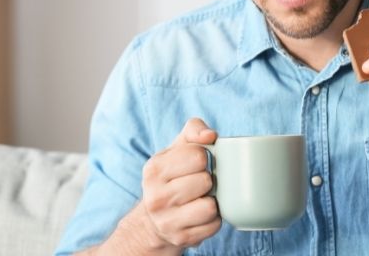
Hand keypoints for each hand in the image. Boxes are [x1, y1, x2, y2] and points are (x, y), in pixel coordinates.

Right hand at [141, 118, 221, 251]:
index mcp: (154, 169)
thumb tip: (211, 136)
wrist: (155, 218)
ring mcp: (166, 221)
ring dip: (213, 201)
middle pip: (205, 181)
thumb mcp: (178, 148)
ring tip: (202, 198)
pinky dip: (213, 219)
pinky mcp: (181, 239)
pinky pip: (213, 225)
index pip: (198, 155)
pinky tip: (201, 214)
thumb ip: (193, 130)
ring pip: (210, 206)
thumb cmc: (174, 174)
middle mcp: (155, 196)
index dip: (204, 157)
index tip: (197, 163)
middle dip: (208, 180)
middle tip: (199, 183)